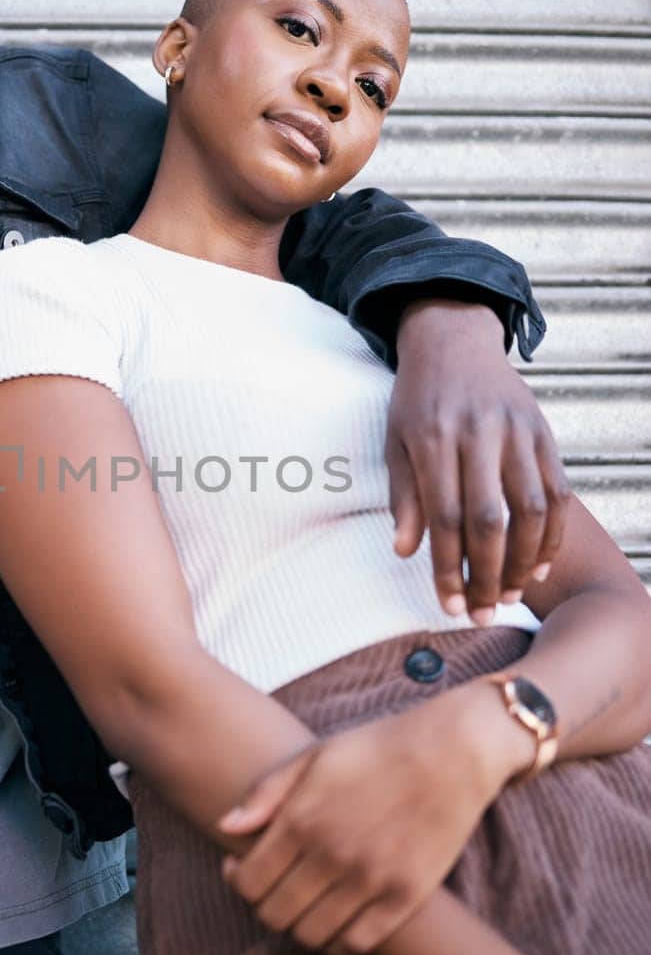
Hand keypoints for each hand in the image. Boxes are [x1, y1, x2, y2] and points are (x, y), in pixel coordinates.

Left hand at [218, 685, 523, 954]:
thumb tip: (225, 827)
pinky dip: (337, 945)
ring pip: (311, 936)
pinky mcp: (405, 897)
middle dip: (264, 907)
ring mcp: (370, 879)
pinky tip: (335, 925)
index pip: (248, 881)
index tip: (242, 869)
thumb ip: (266, 792)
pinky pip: (357, 944)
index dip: (237, 881)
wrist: (452, 752)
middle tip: (275, 890)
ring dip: (298, 928)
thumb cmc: (378, 748)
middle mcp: (331, 854)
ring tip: (304, 907)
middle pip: (274, 915)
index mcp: (302, 818)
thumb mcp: (315, 755)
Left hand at [389, 299, 569, 622]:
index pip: (443, 516)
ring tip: (513, 595)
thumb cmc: (417, 399)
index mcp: (434, 438)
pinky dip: (554, 534)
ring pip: (532, 509)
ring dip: (525, 561)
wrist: (455, 340)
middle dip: (488, 575)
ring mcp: (518, 432)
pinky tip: (540, 564)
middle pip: (490, 519)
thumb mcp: (395, 441)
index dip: (448, 567)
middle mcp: (479, 435)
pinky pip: (558, 491)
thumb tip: (405, 552)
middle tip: (484, 614)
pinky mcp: (544, 433)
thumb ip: (404, 496)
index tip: (451, 605)